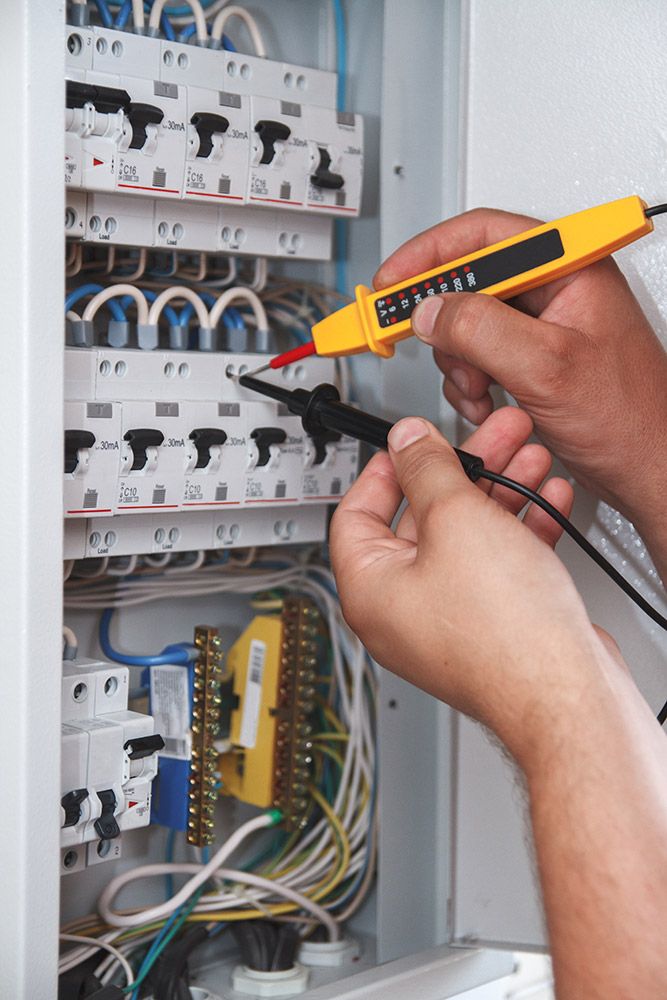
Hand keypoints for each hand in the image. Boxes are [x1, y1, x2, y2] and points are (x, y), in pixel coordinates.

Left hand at [330, 408, 612, 762]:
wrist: (566, 696)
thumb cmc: (503, 633)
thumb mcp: (456, 519)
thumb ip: (428, 468)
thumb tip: (406, 440)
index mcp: (370, 589)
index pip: (356, 513)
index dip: (386, 469)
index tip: (414, 444)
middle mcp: (403, 610)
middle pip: (422, 520)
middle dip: (464, 471)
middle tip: (493, 440)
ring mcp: (449, 622)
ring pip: (468, 538)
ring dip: (500, 492)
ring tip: (530, 459)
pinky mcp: (493, 627)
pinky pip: (498, 565)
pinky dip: (520, 529)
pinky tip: (548, 501)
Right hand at [374, 208, 666, 538]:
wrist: (649, 468)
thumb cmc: (631, 418)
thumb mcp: (547, 367)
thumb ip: (481, 330)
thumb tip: (430, 310)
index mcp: (568, 267)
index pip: (481, 236)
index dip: (427, 257)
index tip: (389, 284)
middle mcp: (555, 289)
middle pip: (468, 284)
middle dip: (447, 329)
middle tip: (428, 348)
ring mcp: (543, 326)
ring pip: (468, 327)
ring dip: (461, 365)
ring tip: (481, 392)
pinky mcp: (534, 359)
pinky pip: (480, 358)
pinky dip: (472, 384)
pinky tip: (490, 404)